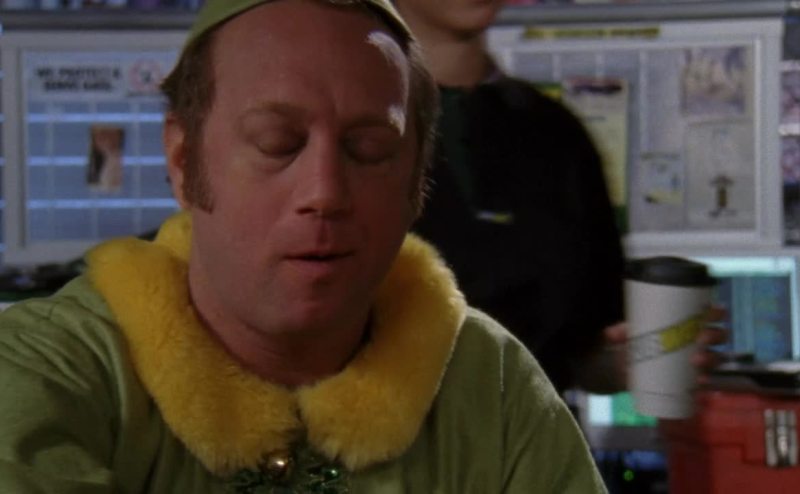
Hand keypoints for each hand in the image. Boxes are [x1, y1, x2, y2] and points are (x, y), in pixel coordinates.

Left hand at [592, 306, 727, 389]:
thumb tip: (612, 333)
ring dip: (711, 359)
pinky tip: (700, 382)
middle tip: (701, 339)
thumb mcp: (626, 335)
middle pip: (718, 336)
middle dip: (714, 336)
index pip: (708, 315)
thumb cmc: (633, 343)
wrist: (624, 370)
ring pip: (715, 358)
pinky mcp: (691, 380)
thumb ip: (619, 332)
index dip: (716, 313)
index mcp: (686, 324)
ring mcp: (696, 361)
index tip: (711, 313)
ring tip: (696, 362)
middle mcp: (696, 341)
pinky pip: (705, 382)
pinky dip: (705, 382)